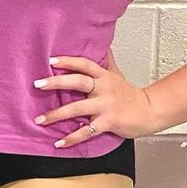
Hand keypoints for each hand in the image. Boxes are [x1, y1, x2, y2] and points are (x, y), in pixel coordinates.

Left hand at [33, 52, 159, 147]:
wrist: (149, 112)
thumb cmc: (129, 95)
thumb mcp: (117, 74)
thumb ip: (106, 61)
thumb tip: (102, 44)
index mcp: (104, 76)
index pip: (85, 64)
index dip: (68, 61)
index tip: (51, 61)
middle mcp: (103, 89)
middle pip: (78, 82)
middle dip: (56, 83)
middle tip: (37, 84)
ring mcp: (105, 106)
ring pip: (77, 109)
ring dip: (56, 114)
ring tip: (40, 119)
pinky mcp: (108, 122)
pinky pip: (86, 131)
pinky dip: (71, 138)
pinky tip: (59, 143)